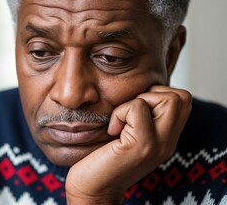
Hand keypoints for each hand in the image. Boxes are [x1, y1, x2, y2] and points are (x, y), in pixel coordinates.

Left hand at [65, 85, 191, 203]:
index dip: (156, 94)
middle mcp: (168, 142)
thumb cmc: (101, 157)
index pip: (182, 100)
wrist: (92, 188)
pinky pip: (138, 108)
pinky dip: (120, 112)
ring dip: (137, 102)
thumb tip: (140, 88)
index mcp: (166, 138)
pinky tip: (112, 131)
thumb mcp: (128, 134)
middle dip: (151, 94)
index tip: (133, 111)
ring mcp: (158, 144)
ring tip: (121, 122)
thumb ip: (142, 116)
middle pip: (181, 97)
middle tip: (129, 114)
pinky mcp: (142, 145)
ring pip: (167, 99)